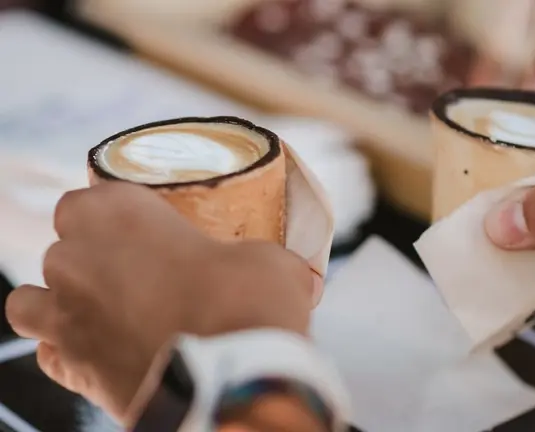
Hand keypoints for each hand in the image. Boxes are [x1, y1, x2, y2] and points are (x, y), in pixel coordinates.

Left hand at [5, 182, 315, 424]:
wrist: (232, 382)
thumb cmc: (247, 305)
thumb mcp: (269, 262)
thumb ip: (260, 257)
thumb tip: (290, 272)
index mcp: (116, 214)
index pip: (83, 199)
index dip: (108, 213)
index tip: (139, 227)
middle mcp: (76, 260)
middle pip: (62, 248)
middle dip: (92, 258)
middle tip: (138, 274)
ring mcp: (65, 317)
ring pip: (30, 301)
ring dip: (58, 302)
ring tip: (101, 311)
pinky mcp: (72, 368)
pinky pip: (49, 354)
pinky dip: (67, 352)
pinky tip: (101, 353)